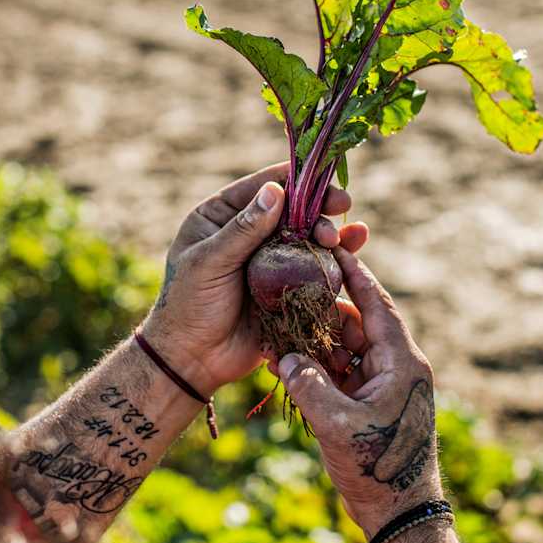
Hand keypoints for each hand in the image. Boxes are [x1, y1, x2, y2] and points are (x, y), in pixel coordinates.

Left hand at [141, 163, 367, 392]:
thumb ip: (242, 229)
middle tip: (342, 207)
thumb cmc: (188, 306)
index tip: (325, 181)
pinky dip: (335, 259)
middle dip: (319, 207)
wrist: (193, 360)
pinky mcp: (287, 287)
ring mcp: (270, 260)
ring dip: (330, 233)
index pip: (263, 188)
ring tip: (349, 236)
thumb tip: (275, 191)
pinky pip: (314, 268)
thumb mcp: (209, 263)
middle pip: (292, 209)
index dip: (296, 181)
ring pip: (307, 237)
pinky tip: (354, 251)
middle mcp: (248, 233)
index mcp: (221, 216)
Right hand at [275, 238, 441, 537]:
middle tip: (292, 289)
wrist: (399, 515)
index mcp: (401, 362)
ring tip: (285, 328)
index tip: (334, 247)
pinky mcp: (372, 403)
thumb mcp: (337, 424)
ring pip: (348, 348)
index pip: (377, 304)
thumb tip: (284, 357)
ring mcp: (385, 385)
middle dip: (324, 310)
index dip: (355, 275)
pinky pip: (344, 372)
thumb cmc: (376, 469)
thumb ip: (308, 384)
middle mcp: (397, 366)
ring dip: (319, 341)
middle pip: (358, 323)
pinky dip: (321, 366)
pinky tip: (291, 363)